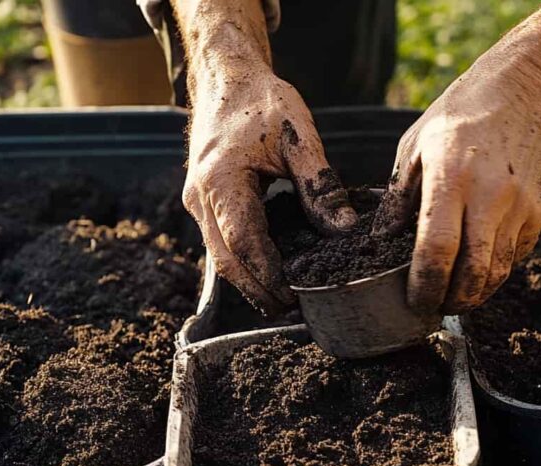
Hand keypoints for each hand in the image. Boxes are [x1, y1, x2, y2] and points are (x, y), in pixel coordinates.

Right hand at [182, 68, 355, 312]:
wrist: (227, 79)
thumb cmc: (262, 101)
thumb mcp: (299, 137)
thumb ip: (320, 185)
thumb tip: (344, 229)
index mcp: (221, 180)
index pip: (243, 243)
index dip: (267, 275)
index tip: (292, 297)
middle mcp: (200, 196)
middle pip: (225, 260)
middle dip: (256, 289)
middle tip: (288, 311)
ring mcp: (196, 201)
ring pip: (219, 255)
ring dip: (248, 279)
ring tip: (281, 299)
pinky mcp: (203, 202)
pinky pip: (220, 241)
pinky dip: (243, 260)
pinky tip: (268, 272)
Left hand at [373, 0, 540, 314]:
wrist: (532, 85)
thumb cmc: (464, 113)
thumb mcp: (416, 145)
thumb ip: (398, 198)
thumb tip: (380, 243)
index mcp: (452, 177)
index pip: (437, 251)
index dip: (425, 286)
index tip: (416, 302)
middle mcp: (492, 195)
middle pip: (475, 273)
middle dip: (454, 302)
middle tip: (437, 307)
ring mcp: (525, 204)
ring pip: (500, 269)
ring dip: (477, 288)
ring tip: (457, 290)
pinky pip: (519, 249)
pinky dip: (498, 260)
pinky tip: (483, 251)